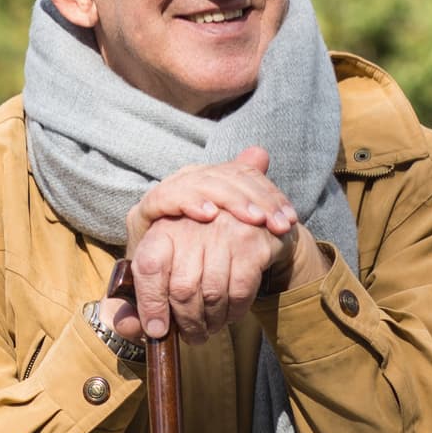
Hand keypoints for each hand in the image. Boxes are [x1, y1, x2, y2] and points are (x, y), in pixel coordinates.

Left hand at [116, 213, 301, 342]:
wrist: (245, 217)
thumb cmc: (193, 248)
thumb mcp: (160, 263)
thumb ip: (138, 297)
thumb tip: (124, 327)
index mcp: (160, 229)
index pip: (149, 267)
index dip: (151, 304)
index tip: (157, 330)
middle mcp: (190, 226)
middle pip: (183, 288)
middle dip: (186, 323)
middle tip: (191, 337)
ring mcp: (224, 232)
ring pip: (213, 294)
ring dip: (211, 322)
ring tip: (209, 327)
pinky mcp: (251, 244)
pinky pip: (240, 292)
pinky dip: (233, 312)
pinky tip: (228, 314)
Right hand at [124, 147, 296, 246]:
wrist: (157, 279)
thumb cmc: (199, 255)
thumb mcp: (230, 232)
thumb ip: (248, 199)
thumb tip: (261, 153)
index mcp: (208, 180)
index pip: (241, 173)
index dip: (268, 192)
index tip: (290, 218)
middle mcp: (184, 180)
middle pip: (223, 176)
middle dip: (254, 199)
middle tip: (275, 223)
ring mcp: (162, 195)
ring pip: (198, 181)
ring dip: (228, 199)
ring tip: (252, 219)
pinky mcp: (141, 213)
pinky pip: (164, 198)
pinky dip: (188, 202)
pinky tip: (209, 214)